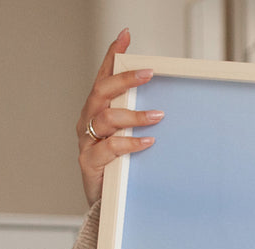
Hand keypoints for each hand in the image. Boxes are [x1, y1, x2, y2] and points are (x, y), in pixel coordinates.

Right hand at [76, 27, 162, 205]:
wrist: (104, 206)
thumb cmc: (119, 168)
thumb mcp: (129, 139)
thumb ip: (139, 121)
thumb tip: (167, 106)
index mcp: (97, 111)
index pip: (103, 76)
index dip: (112, 56)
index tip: (126, 36)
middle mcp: (88, 121)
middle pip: (102, 92)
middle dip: (124, 80)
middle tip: (148, 73)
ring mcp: (87, 141)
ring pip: (106, 118)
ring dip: (133, 115)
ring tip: (157, 116)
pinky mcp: (89, 163)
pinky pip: (110, 148)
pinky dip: (130, 143)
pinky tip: (148, 142)